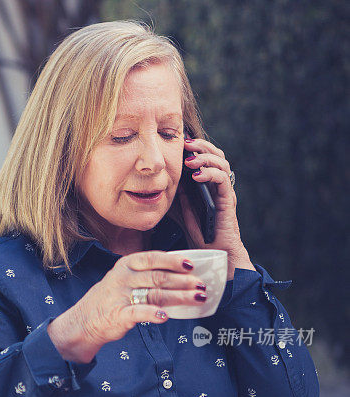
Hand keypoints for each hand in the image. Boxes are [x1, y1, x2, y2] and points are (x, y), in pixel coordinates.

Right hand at [48, 252, 206, 361]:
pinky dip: (153, 314)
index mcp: (126, 265)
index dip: (173, 261)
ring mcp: (120, 296)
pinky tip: (165, 316)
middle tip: (201, 285)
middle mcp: (123, 277)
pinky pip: (138, 313)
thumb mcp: (124, 278)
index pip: (153, 258)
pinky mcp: (118, 315)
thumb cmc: (110, 299)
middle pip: (159, 277)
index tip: (191, 265)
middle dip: (183, 281)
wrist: (84, 321)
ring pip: (155, 294)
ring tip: (195, 299)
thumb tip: (180, 274)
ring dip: (178, 297)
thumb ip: (147, 274)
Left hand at [169, 136, 254, 278]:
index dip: (195, 147)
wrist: (215, 254)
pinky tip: (197, 175)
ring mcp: (224, 192)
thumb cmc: (201, 236)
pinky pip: (223, 179)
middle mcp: (218, 185)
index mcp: (208, 185)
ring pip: (222, 162)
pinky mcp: (228, 200)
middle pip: (216, 154)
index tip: (179, 142)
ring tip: (189, 160)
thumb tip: (167, 180)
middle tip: (186, 143)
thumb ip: (178, 197)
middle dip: (201, 145)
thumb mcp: (183, 213)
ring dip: (205, 157)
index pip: (205, 158)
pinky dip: (210, 173)